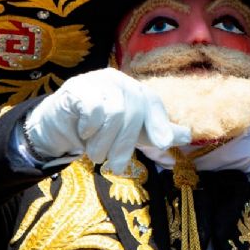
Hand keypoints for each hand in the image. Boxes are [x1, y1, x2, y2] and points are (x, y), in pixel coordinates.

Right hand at [24, 68, 190, 173]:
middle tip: (116, 167)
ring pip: (113, 112)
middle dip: (125, 145)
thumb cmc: (101, 130)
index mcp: (135, 90)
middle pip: (133, 112)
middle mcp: (119, 82)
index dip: (159, 123)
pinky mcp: (77, 88)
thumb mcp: (132, 133)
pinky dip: (90, 126)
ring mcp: (97, 81)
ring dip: (104, 142)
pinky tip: (84, 132)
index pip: (152, 103)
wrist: (61, 126)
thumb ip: (157, 133)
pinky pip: (92, 108)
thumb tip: (188, 136)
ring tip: (96, 154)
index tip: (164, 143)